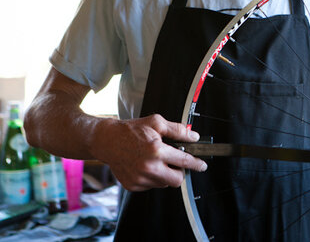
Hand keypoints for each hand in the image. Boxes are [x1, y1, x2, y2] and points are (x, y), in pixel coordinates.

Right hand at [91, 114, 207, 190]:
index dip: (196, 164)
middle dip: (180, 172)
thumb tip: (194, 136)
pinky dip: (153, 178)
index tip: (202, 166)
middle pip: (177, 180)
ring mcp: (140, 178)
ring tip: (156, 161)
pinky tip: (145, 165)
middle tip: (175, 162)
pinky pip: (151, 185)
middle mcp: (149, 167)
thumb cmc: (131, 131)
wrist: (107, 140)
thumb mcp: (156, 123)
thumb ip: (178, 130)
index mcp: (156, 151)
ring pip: (164, 184)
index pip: (184, 162)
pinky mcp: (132, 185)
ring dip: (165, 174)